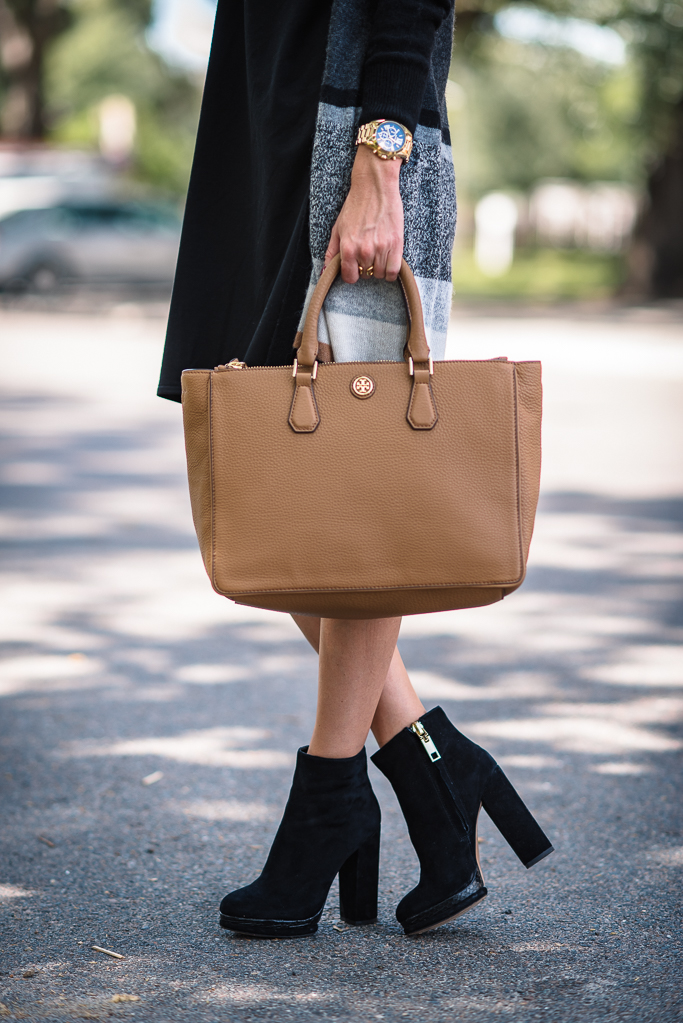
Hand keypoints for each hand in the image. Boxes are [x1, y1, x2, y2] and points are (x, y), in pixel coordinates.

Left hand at [324, 144, 403, 283]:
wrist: (375, 186)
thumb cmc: (355, 205)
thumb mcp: (338, 228)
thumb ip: (331, 251)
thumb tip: (326, 271)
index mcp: (348, 248)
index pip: (350, 277)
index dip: (352, 274)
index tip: (355, 268)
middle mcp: (364, 251)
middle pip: (366, 275)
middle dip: (365, 267)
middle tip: (367, 253)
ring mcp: (381, 248)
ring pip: (380, 274)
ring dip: (379, 268)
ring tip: (378, 253)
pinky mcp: (396, 244)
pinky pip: (393, 271)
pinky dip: (391, 271)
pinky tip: (388, 261)